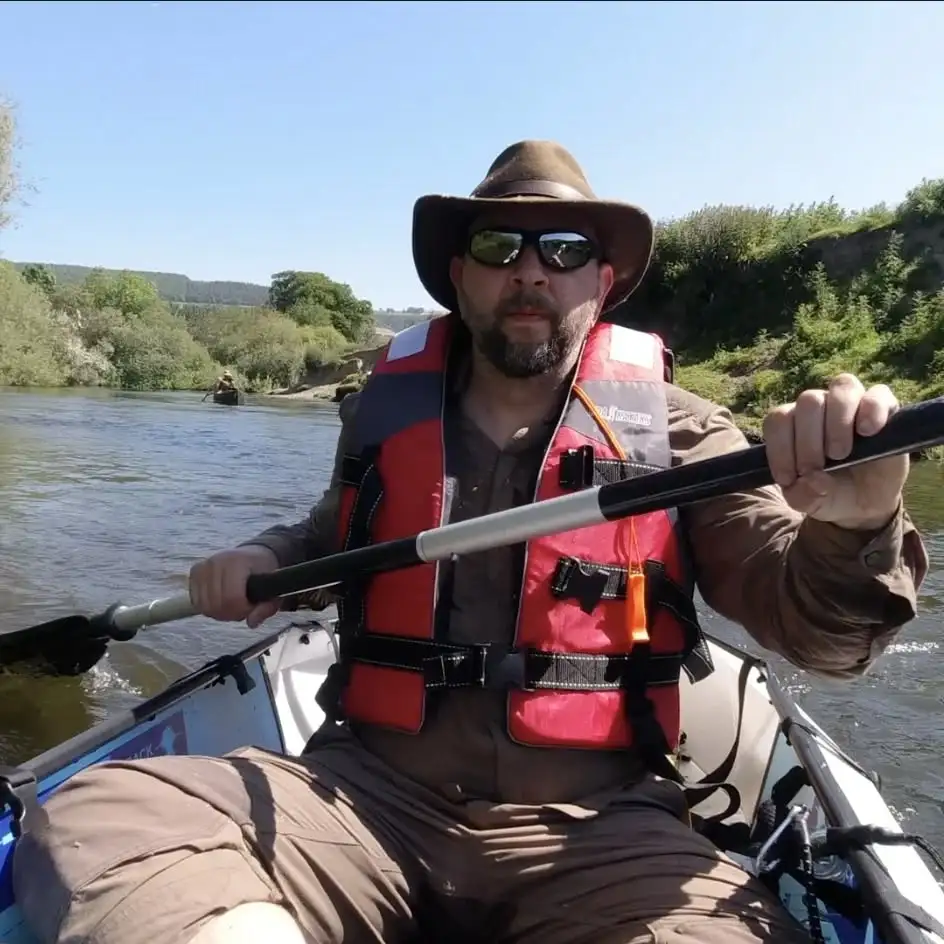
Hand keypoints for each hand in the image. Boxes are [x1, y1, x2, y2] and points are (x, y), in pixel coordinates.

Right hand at [189, 545, 280, 627]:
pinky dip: (208, 607)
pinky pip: (196, 601)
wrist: (252, 555)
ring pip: (204, 606)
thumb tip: (252, 623)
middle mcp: (216, 561)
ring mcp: (203, 566)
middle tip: (242, 608)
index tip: (251, 607)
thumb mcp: (273, 588)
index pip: (232, 597)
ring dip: (219, 612)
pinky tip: (221, 602)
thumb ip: (266, 607)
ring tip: (232, 605)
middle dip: (231, 613)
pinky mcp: (195, 572)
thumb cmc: (263, 572)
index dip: (242, 610)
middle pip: (216, 604)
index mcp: (238, 561)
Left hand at [762, 374, 907, 529]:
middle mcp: (821, 407)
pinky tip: (868, 432)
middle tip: (817, 468)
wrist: (865, 504)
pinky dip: (872, 409)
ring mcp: (853, 404)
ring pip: (842, 386)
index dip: (780, 447)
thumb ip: (801, 495)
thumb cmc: (828, 494)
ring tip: (840, 453)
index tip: (789, 477)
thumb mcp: (809, 502)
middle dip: (808, 440)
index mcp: (794, 424)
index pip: (779, 418)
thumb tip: (814, 479)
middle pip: (809, 400)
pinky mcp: (885, 409)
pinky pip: (879, 394)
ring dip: (838, 422)